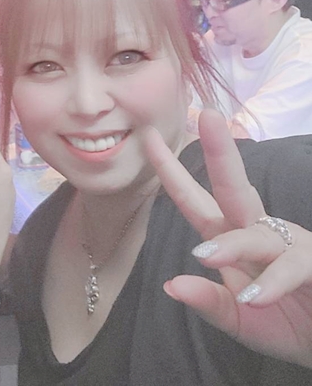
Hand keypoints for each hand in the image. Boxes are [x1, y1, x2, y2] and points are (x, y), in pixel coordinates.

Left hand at [142, 108, 311, 367]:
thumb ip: (208, 304)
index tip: (149, 138)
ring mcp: (290, 246)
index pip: (195, 201)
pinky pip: (293, 267)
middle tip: (207, 116)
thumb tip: (171, 285)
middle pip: (234, 188)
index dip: (172, 171)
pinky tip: (255, 297)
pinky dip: (272, 281)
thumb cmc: (283, 324)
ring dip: (232, 245)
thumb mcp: (238, 320)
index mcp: (231, 238)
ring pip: (257, 236)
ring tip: (206, 256)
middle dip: (220, 153)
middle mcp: (259, 232)